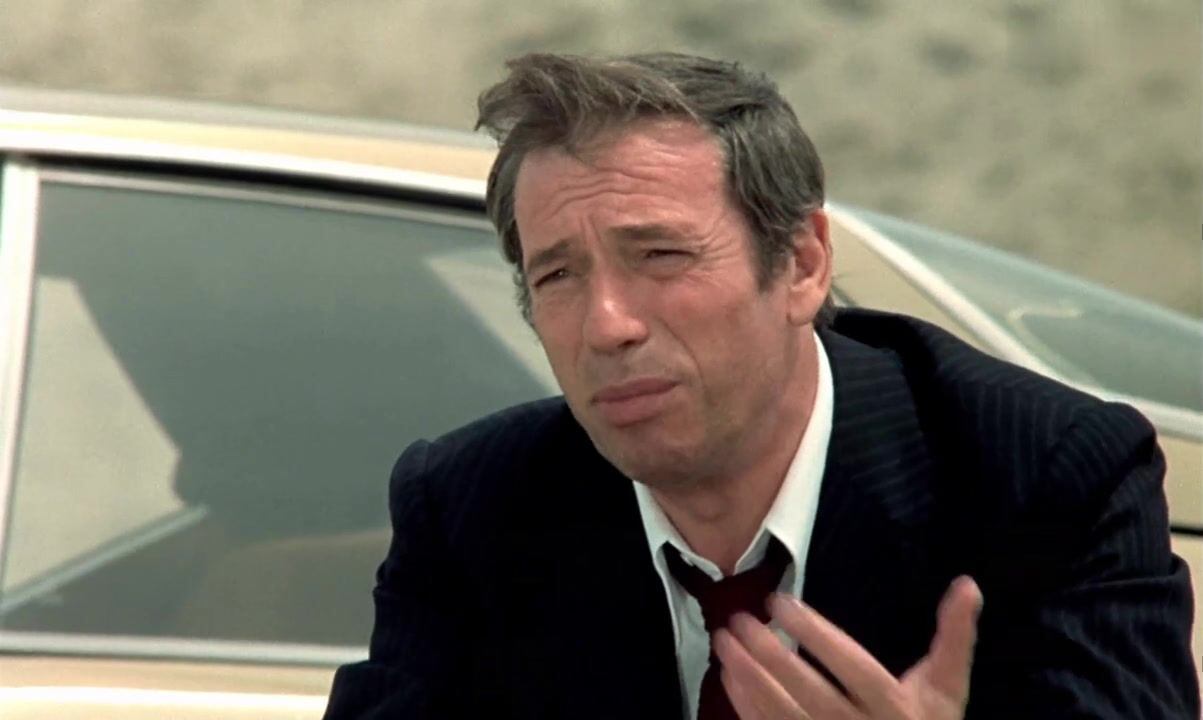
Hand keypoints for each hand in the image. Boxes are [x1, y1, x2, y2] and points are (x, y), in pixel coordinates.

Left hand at [713, 576, 982, 719]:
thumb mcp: (947, 688)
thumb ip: (954, 637)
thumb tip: (968, 584)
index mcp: (896, 707)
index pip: (851, 666)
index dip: (815, 634)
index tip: (779, 602)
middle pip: (809, 691)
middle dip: (770, 654)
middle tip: (738, 620)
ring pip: (783, 714)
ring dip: (749, 679)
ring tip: (724, 643)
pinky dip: (747, 707)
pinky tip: (730, 679)